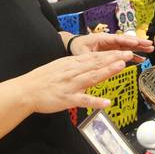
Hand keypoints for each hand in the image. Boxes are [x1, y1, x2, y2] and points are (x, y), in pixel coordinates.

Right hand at [12, 50, 133, 114]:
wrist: (26, 90)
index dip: (110, 53)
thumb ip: (74, 65)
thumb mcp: (59, 66)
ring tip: (121, 66)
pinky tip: (107, 103)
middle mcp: (73, 72)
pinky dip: (95, 102)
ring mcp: (71, 85)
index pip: (94, 57)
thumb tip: (88, 63)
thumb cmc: (41, 79)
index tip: (123, 50)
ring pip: (92, 77)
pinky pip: (84, 101)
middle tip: (128, 54)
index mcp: (71, 64)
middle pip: (96, 64)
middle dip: (113, 58)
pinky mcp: (67, 99)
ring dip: (107, 71)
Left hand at [69, 33, 153, 62]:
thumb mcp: (82, 52)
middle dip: (138, 42)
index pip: (118, 39)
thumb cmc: (78, 47)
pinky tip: (140, 59)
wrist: (74, 46)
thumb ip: (91, 55)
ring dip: (139, 48)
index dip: (128, 41)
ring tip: (150, 50)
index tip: (137, 43)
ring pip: (128, 46)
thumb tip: (98, 59)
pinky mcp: (112, 51)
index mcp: (103, 39)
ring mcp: (112, 46)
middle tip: (150, 44)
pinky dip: (132, 55)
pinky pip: (124, 52)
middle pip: (126, 41)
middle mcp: (109, 41)